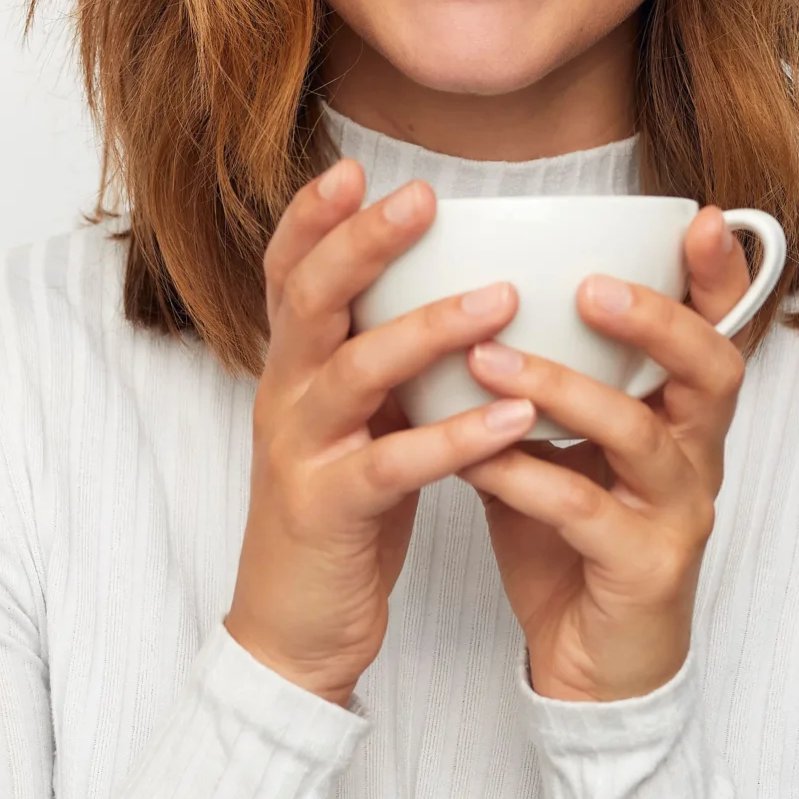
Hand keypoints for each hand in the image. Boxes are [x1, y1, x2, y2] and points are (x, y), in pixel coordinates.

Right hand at [222, 157, 541, 704]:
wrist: (294, 631)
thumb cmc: (341, 514)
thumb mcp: (355, 422)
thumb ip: (382, 358)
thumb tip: (452, 288)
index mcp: (292, 370)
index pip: (288, 275)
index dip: (312, 218)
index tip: (354, 166)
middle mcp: (285, 398)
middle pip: (311, 300)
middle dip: (364, 243)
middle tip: (422, 197)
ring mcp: (301, 454)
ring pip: (354, 372)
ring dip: (428, 329)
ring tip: (500, 300)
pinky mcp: (330, 513)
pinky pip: (394, 466)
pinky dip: (454, 437)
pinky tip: (512, 416)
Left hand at [455, 205, 755, 701]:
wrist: (590, 670)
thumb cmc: (572, 543)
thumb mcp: (555, 445)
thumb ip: (534, 380)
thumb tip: (466, 296)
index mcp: (681, 417)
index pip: (719, 330)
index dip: (718, 276)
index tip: (694, 218)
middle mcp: (695, 458)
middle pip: (713, 370)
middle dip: (656, 319)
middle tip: (589, 285)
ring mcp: (676, 516)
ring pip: (642, 436)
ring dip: (564, 390)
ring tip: (490, 360)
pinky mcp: (644, 571)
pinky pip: (586, 513)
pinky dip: (527, 478)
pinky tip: (476, 462)